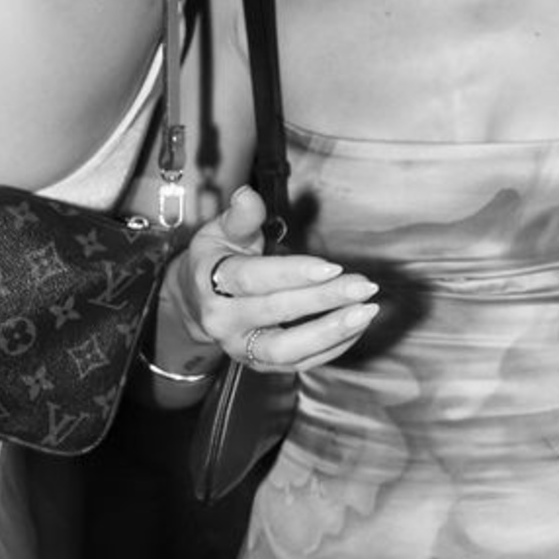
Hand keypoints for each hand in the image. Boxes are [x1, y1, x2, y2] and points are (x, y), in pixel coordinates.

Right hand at [182, 186, 378, 371]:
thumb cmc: (214, 261)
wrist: (193, 304)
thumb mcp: (220, 232)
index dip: (294, 273)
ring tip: (366, 312)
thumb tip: (248, 195)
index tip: (332, 266)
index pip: (254, 279)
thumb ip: (241, 216)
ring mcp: (240, 346)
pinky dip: (331, 348)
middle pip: (277, 311)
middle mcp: (223, 319)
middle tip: (363, 286)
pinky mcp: (258, 363)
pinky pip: (298, 362)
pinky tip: (356, 326)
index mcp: (212, 281)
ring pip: (287, 348)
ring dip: (330, 332)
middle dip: (324, 299)